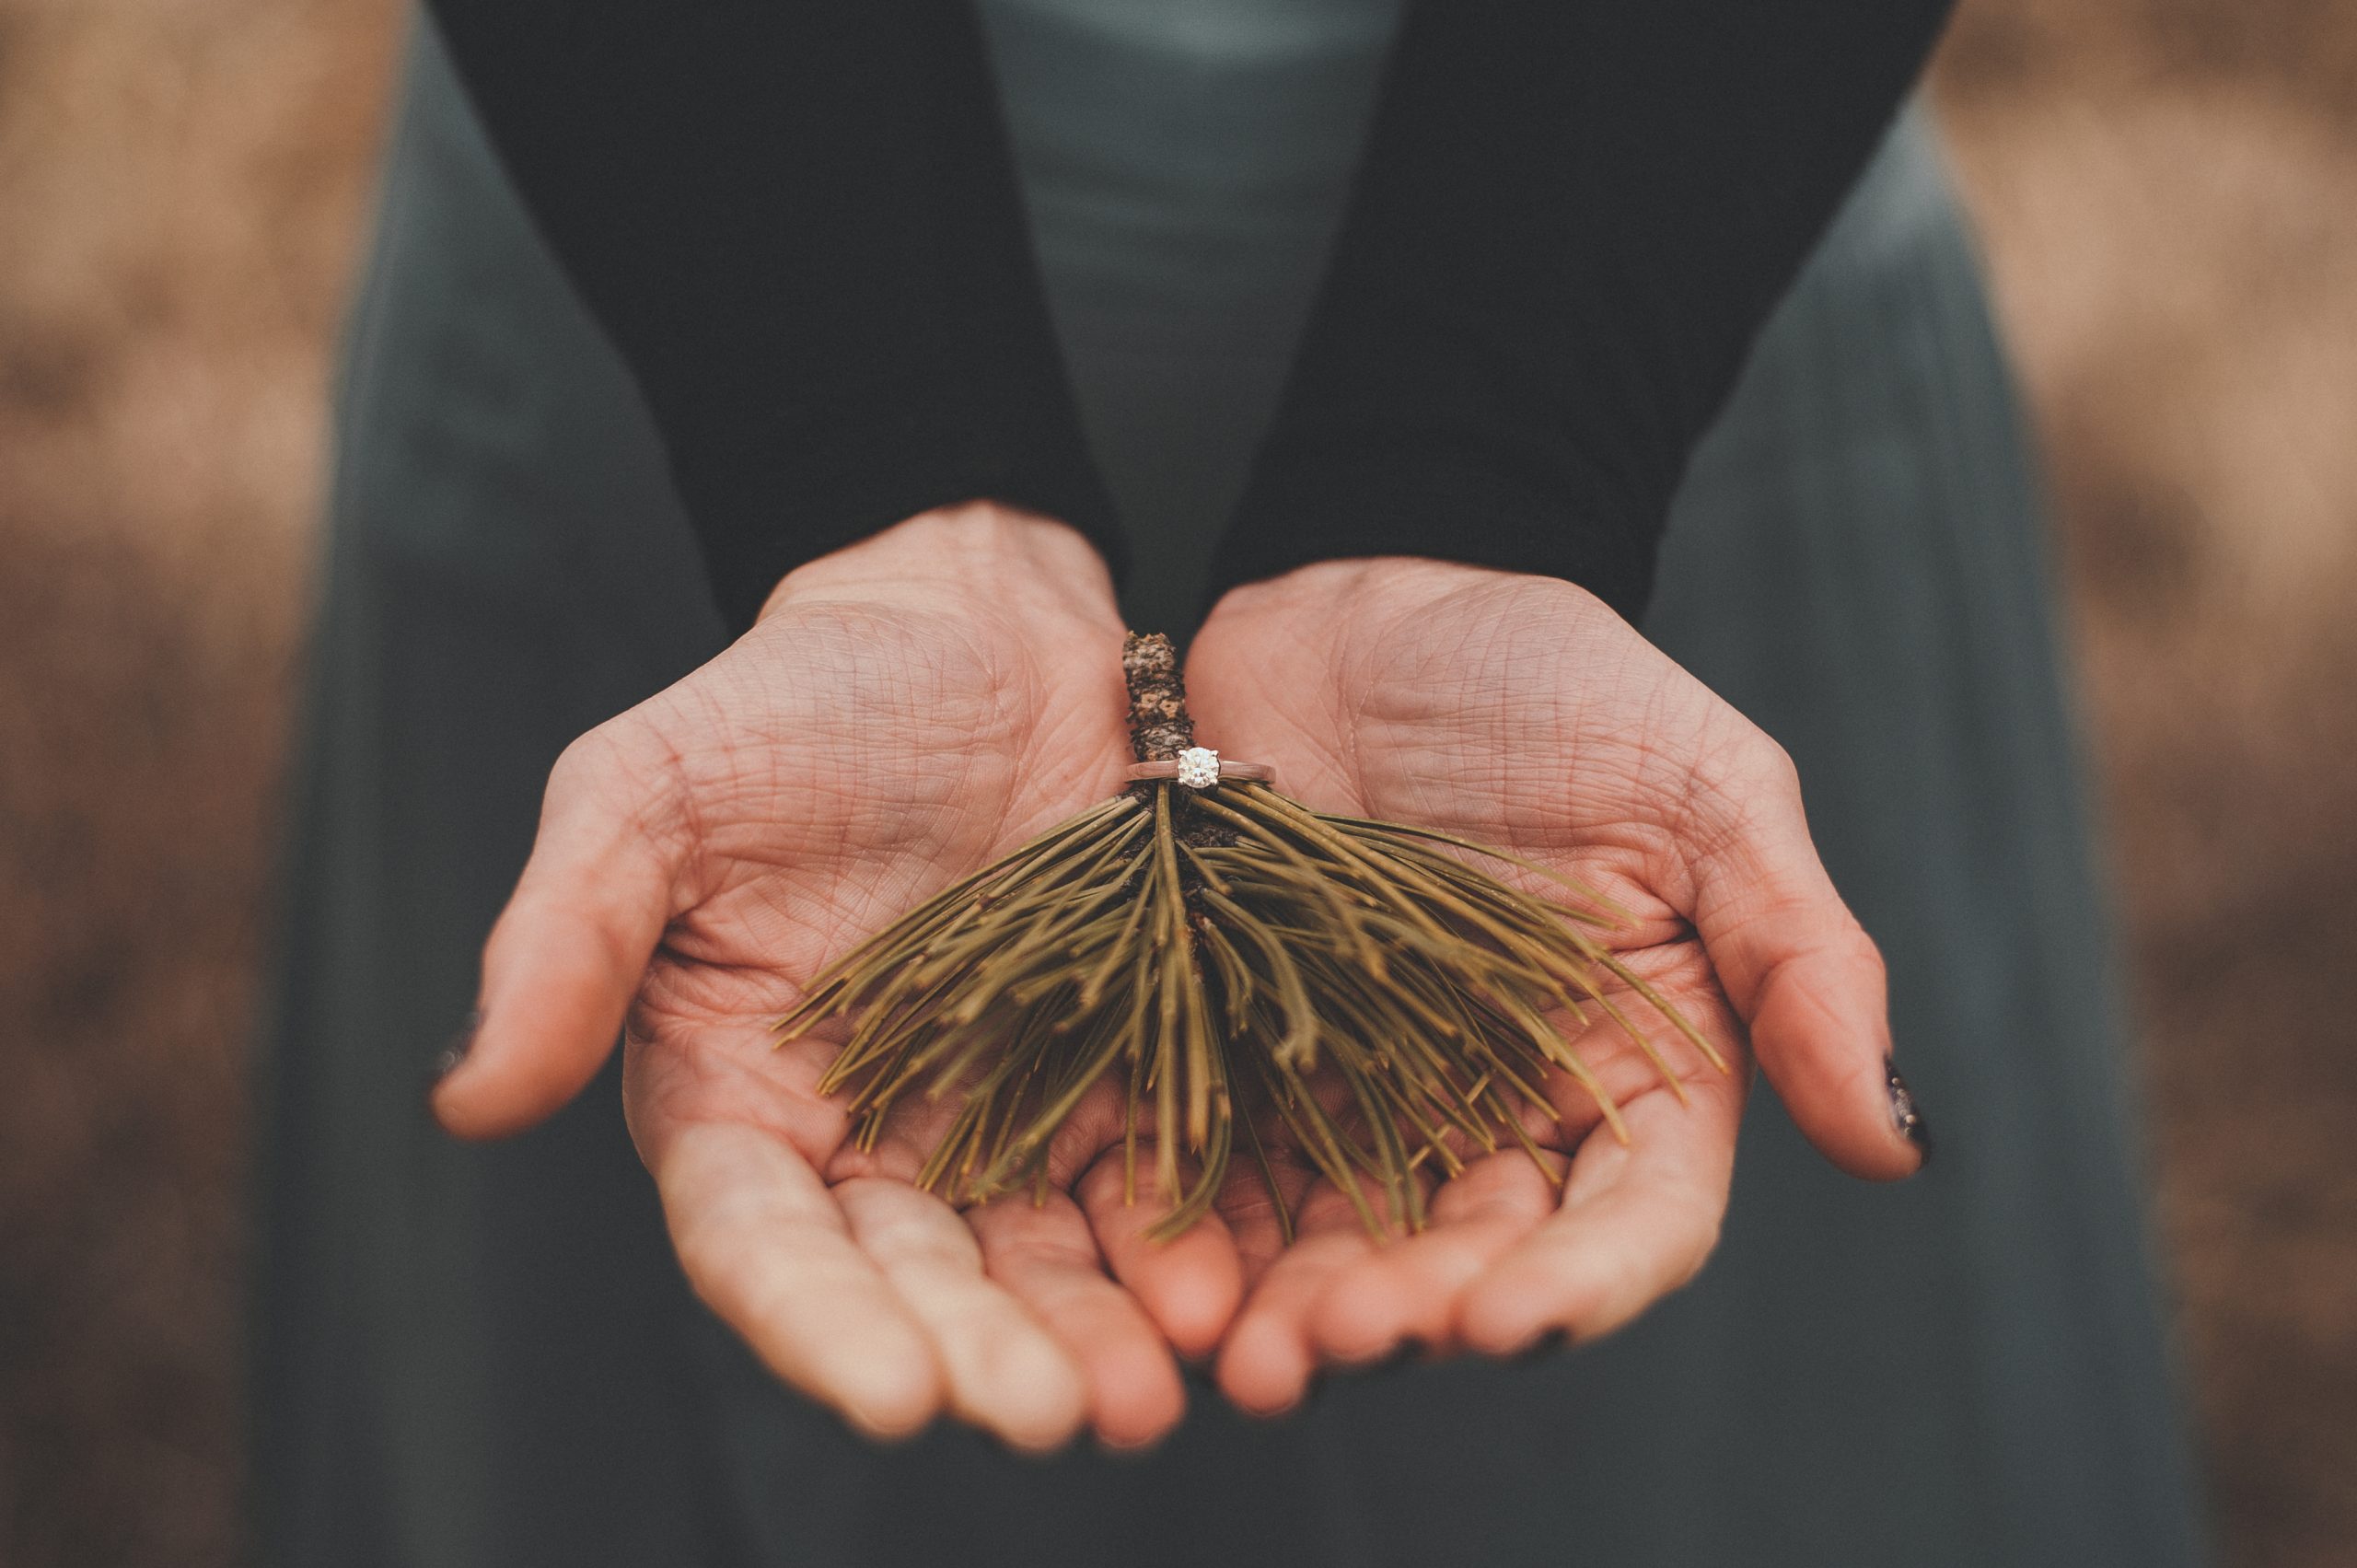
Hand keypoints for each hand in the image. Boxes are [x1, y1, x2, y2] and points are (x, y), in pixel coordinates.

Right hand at [431, 505, 1242, 1450]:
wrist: (979, 624)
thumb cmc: (793, 700)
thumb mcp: (647, 787)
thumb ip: (566, 935)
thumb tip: (465, 1100)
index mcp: (735, 1096)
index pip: (763, 1243)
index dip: (821, 1323)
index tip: (893, 1393)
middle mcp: (864, 1138)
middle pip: (915, 1279)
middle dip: (979, 1354)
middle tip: (1051, 1413)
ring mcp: (999, 1115)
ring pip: (1038, 1260)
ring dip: (1090, 1338)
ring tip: (1148, 1395)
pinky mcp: (1118, 1073)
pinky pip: (1149, 1180)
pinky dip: (1182, 1243)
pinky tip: (1224, 1293)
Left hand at [1183, 558, 1924, 1412]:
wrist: (1367, 596)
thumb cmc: (1557, 680)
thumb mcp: (1706, 790)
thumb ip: (1798, 959)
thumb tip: (1898, 1148)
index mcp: (1637, 1057)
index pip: (1633, 1212)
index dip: (1580, 1284)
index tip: (1513, 1322)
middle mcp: (1505, 1098)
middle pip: (1476, 1249)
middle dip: (1415, 1312)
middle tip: (1342, 1342)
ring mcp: (1369, 1083)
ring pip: (1348, 1235)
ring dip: (1302, 1309)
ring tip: (1253, 1355)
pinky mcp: (1249, 1050)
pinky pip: (1231, 1163)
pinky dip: (1204, 1232)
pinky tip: (1172, 1278)